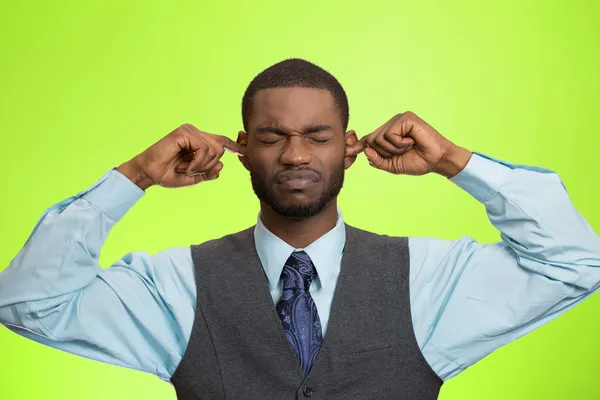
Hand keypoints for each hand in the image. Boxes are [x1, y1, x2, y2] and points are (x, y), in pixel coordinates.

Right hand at [117, 124, 244, 189]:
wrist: (149, 174)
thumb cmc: (168, 174)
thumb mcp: (193, 176)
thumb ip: (208, 172)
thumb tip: (222, 167)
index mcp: (198, 141)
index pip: (221, 140)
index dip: (234, 146)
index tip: (244, 151)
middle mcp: (195, 133)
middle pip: (220, 148)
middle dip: (210, 165)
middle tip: (194, 172)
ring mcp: (190, 131)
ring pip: (214, 150)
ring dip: (202, 166)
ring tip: (188, 170)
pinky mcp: (184, 132)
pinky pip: (203, 148)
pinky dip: (197, 163)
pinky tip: (186, 168)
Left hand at [347, 112, 471, 177]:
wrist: (436, 161)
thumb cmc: (417, 161)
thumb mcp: (392, 165)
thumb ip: (377, 160)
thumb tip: (365, 150)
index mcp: (387, 134)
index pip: (368, 139)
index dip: (359, 146)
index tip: (351, 150)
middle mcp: (391, 124)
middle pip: (371, 140)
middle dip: (384, 153)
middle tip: (401, 153)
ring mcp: (398, 120)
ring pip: (379, 138)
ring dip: (393, 149)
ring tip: (408, 147)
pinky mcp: (406, 118)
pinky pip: (390, 134)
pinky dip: (400, 144)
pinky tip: (411, 142)